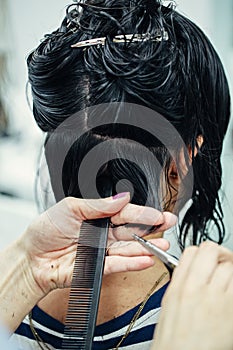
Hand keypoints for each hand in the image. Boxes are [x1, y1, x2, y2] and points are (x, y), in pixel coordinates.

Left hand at [21, 194, 175, 295]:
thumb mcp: (71, 208)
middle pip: (132, 230)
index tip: (158, 214)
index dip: (142, 213)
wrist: (32, 257)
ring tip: (163, 244)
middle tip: (168, 223)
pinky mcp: (98, 268)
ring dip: (147, 247)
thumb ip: (98, 205)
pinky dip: (132, 263)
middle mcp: (104, 234)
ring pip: (128, 248)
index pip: (125, 213)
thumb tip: (122, 197)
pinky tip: (146, 259)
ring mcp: (102, 251)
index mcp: (98, 216)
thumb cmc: (46, 230)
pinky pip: (118, 265)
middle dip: (152, 227)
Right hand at [153, 241, 232, 349]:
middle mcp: (196, 288)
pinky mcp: (232, 310)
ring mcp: (216, 298)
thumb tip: (193, 271)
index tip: (207, 261)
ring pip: (230, 266)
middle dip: (220, 255)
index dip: (201, 253)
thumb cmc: (174, 343)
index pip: (192, 251)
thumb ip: (181, 283)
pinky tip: (231, 295)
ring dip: (231, 271)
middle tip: (223, 264)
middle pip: (212, 250)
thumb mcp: (169, 306)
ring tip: (228, 283)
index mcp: (178, 286)